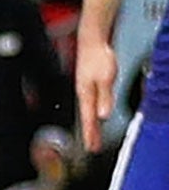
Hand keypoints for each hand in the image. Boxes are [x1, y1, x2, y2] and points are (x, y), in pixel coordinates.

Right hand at [77, 33, 117, 152]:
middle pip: (87, 118)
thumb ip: (105, 97)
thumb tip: (103, 115)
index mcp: (85, 93)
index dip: (90, 134)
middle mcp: (83, 93)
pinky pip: (90, 104)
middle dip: (89, 134)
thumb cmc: (98, 56)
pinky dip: (92, 114)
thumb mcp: (106, 78)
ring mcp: (85, 89)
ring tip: (94, 137)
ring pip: (88, 112)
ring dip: (91, 125)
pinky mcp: (89, 84)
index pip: (88, 119)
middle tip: (92, 148)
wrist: (91, 41)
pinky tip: (96, 115)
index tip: (91, 148)